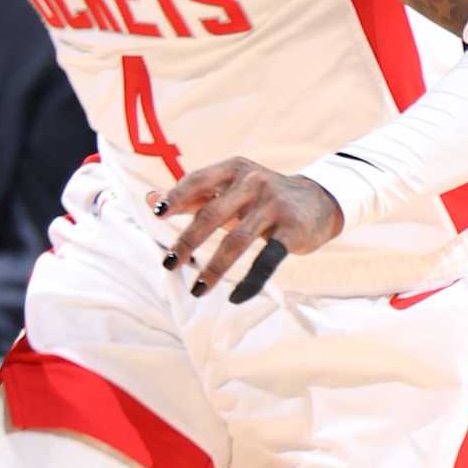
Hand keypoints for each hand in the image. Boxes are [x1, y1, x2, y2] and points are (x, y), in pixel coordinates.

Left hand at [152, 159, 343, 297]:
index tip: (158, 216)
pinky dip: (251, 281)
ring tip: (197, 289)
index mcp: (234, 170)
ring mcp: (274, 206)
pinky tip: (236, 297)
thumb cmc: (260, 196)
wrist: (318, 200)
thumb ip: (191, 195)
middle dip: (187, 241)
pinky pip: (268, 259)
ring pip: (237, 240)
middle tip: (169, 263)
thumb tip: (150, 200)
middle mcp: (254, 182)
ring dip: (214, 268)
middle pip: (212, 213)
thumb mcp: (228, 188)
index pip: (198, 181)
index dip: (177, 197)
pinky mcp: (292, 230)